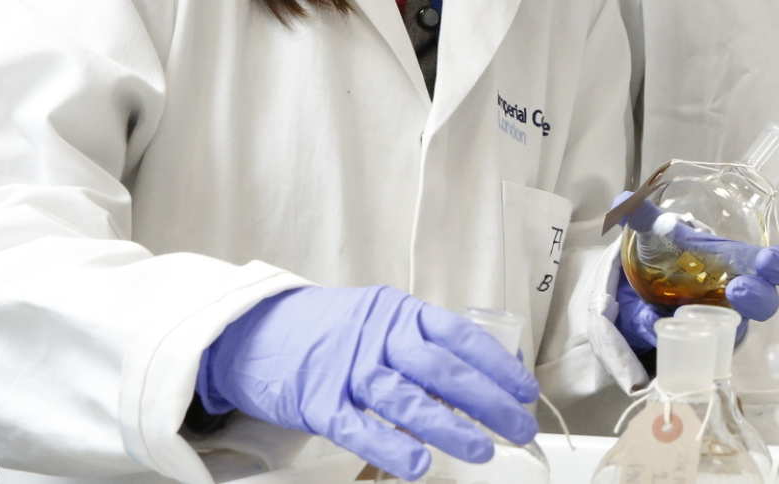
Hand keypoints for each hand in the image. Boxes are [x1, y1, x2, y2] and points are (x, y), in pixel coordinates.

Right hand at [197, 286, 539, 480]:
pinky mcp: (317, 401)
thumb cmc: (331, 331)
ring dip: (448, 427)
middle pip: (442, 370)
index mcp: (400, 314)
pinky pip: (357, 428)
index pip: (460, 337)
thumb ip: (424, 343)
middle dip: (488, 401)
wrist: (253, 331)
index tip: (525, 391)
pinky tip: (416, 465)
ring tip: (481, 450)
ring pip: (406, 400)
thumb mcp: (381, 320)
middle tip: (518, 428)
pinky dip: (388, 447)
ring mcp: (346, 369)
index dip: (497, 365)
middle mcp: (378, 337)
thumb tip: (484, 375)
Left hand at [612, 192, 778, 353]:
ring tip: (705, 316)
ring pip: (738, 328)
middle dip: (758, 296)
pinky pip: (705, 343)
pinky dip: (686, 338)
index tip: (771, 263)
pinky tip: (661, 328)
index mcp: (736, 262)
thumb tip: (622, 198)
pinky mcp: (703, 338)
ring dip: (727, 325)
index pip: (772, 265)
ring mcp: (722, 319)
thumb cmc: (674, 254)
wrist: (656, 286)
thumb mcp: (657, 236)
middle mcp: (737, 292)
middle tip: (739, 289)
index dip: (777, 265)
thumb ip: (642, 217)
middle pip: (765, 301)